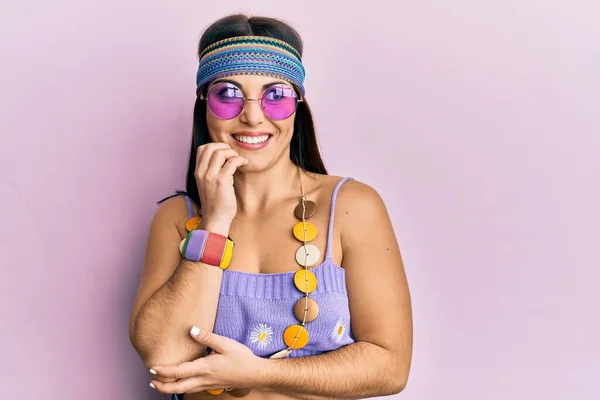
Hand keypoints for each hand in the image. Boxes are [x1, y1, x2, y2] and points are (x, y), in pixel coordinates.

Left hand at [149, 326, 265, 394]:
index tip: (152, 368)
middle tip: (151, 381)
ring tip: (161, 384)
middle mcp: (204, 379)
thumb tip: (192, 330)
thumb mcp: (226, 344)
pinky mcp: (212, 385)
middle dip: (162, 386)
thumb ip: (208, 337)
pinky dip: (182, 388)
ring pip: (184, 390)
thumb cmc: (242, 358)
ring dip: (171, 388)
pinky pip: (193, 389)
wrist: (255, 374)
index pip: (179, 372)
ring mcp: (208, 384)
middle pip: (178, 387)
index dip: (164, 371)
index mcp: (204, 368)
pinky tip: (182, 383)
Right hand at [195, 143, 247, 231]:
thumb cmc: (215, 203)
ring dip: (233, 153)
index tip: (226, 152)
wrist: (216, 219)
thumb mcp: (208, 184)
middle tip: (233, 154)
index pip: (202, 148)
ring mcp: (210, 176)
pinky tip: (244, 164)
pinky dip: (240, 160)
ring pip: (221, 153)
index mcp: (198, 172)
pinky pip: (232, 162)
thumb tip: (224, 158)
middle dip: (225, 147)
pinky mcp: (221, 181)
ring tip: (239, 160)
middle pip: (211, 147)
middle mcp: (202, 172)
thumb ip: (211, 171)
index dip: (215, 146)